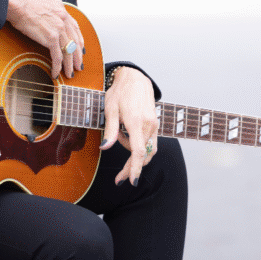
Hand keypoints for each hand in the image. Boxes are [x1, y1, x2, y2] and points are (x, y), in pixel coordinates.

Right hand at [7, 0, 83, 78]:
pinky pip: (57, 56)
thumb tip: (45, 4)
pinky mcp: (51, 37)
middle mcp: (63, 18)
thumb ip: (48, 5)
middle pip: (75, 41)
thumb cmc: (23, 2)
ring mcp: (59, 28)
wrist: (17, 4)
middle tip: (79, 66)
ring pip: (68, 51)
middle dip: (78, 56)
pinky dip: (57, 66)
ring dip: (69, 65)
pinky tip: (56, 73)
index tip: (80, 49)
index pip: (75, 27)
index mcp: (61, 9)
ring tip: (70, 73)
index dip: (79, 40)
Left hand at [101, 67, 157, 185]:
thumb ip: (110, 130)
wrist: (135, 78)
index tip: (132, 180)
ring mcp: (154, 124)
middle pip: (143, 155)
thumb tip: (105, 147)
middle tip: (120, 177)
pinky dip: (139, 146)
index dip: (134, 168)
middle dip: (132, 167)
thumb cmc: (120, 92)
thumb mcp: (110, 109)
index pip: (138, 151)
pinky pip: (149, 142)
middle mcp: (148, 124)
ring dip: (135, 154)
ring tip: (120, 137)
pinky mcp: (155, 124)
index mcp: (136, 121)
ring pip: (147, 150)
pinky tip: (128, 136)